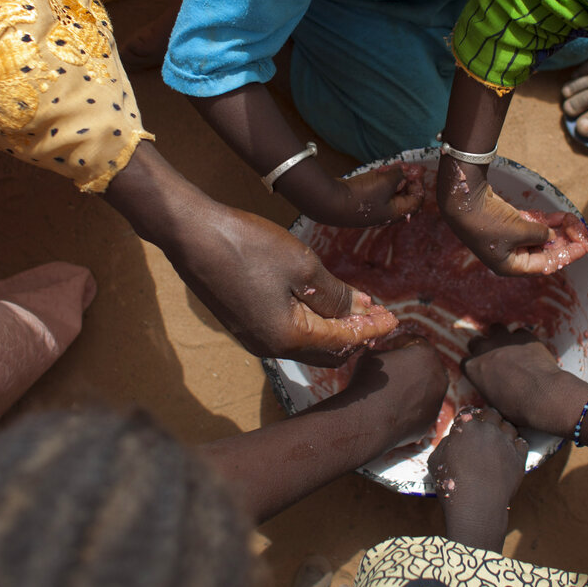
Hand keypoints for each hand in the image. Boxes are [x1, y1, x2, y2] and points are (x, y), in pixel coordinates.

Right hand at [177, 206, 398, 365]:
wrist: (192, 234)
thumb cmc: (248, 246)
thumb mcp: (303, 267)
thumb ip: (336, 295)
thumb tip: (360, 311)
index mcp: (287, 338)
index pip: (343, 342)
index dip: (372, 329)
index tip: (395, 319)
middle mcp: (269, 348)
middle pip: (326, 352)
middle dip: (356, 335)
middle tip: (380, 318)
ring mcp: (252, 337)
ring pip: (306, 343)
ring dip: (334, 328)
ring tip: (358, 310)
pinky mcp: (242, 323)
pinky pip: (287, 332)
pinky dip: (312, 323)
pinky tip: (321, 303)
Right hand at [313, 164, 424, 227]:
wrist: (329, 202)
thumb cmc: (360, 195)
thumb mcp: (385, 182)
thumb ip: (400, 175)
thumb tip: (410, 170)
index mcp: (395, 213)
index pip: (416, 201)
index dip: (418, 185)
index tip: (415, 171)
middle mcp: (385, 215)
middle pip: (403, 198)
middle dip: (405, 181)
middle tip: (403, 167)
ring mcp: (372, 211)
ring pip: (389, 194)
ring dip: (392, 179)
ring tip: (389, 167)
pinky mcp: (361, 204)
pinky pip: (376, 193)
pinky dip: (380, 182)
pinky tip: (378, 172)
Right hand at [340, 333, 448, 447]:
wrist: (368, 420)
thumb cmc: (369, 382)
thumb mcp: (372, 355)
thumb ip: (385, 350)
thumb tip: (385, 353)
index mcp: (426, 353)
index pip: (415, 341)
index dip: (399, 343)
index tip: (387, 349)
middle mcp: (439, 374)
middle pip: (426, 363)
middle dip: (411, 364)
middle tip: (392, 368)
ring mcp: (438, 398)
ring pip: (426, 386)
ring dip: (413, 384)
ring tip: (393, 389)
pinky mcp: (432, 417)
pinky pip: (422, 406)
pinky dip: (412, 404)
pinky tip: (394, 406)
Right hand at [437, 158, 587, 274]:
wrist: (464, 200)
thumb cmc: (488, 221)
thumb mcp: (520, 230)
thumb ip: (540, 233)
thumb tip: (551, 233)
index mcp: (510, 266)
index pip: (546, 265)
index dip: (567, 255)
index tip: (584, 246)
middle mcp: (510, 256)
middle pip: (544, 252)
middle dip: (563, 241)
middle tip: (582, 232)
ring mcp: (508, 239)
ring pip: (539, 237)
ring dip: (556, 229)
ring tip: (574, 221)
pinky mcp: (506, 223)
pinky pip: (531, 225)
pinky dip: (545, 221)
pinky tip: (561, 216)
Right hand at [462, 325, 587, 435]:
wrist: (542, 395)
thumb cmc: (517, 407)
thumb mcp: (494, 403)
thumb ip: (489, 388)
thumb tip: (495, 390)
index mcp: (473, 368)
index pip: (465, 363)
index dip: (474, 368)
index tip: (483, 373)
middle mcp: (484, 350)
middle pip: (476, 341)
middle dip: (483, 348)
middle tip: (494, 359)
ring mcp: (504, 340)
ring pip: (496, 328)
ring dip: (500, 336)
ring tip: (509, 347)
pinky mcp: (524, 336)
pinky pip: (520, 333)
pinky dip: (522, 340)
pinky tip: (530, 350)